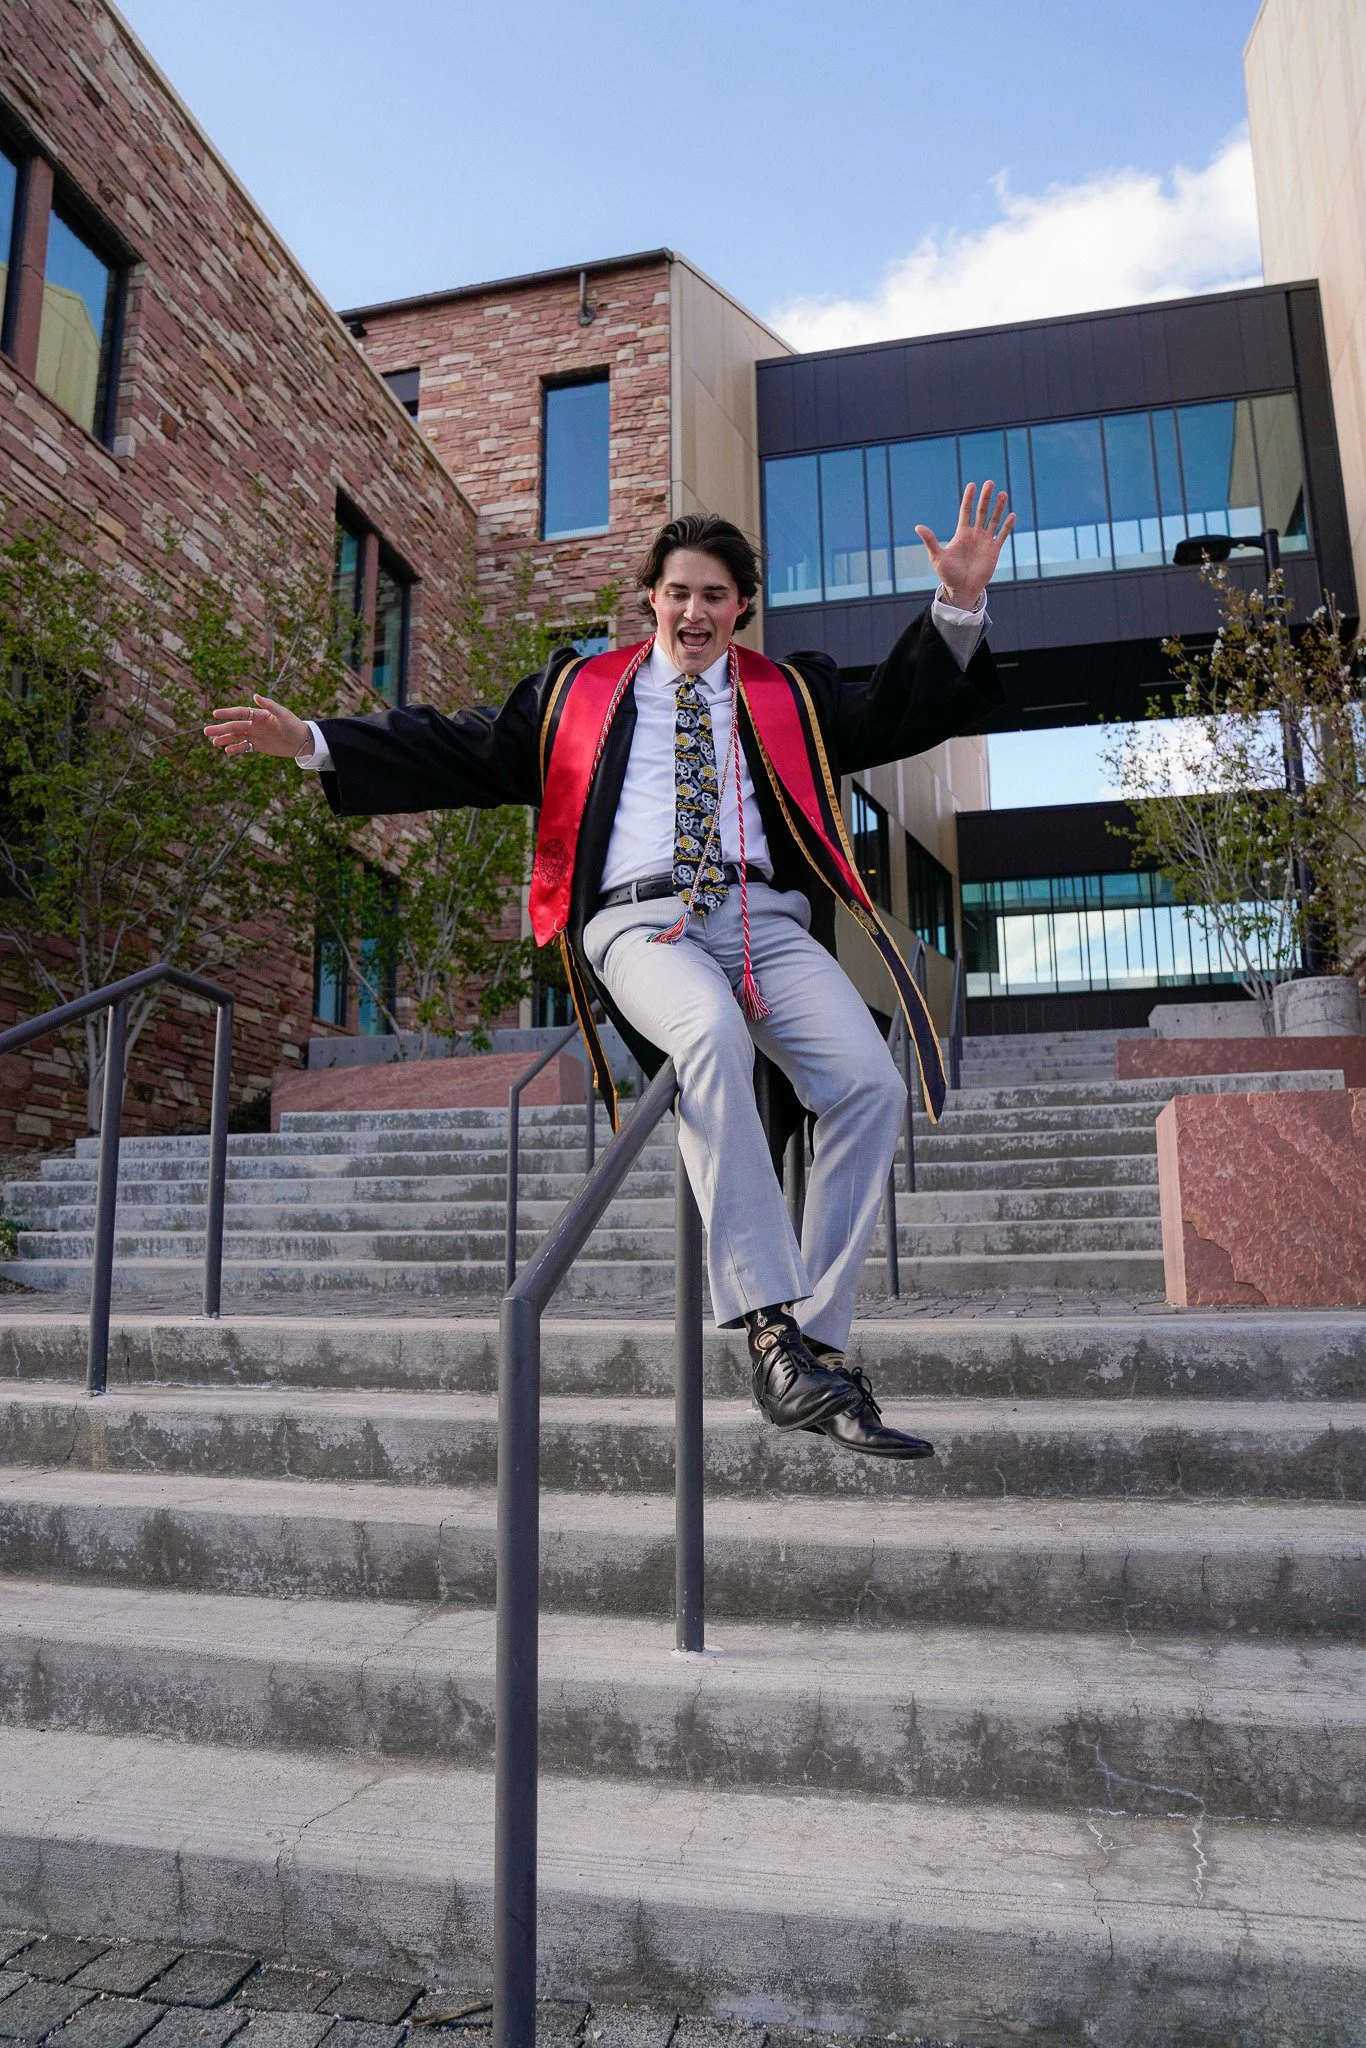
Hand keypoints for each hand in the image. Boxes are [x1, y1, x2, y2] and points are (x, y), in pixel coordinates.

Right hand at [204, 693, 311, 759]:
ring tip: (213, 742)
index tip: (215, 714)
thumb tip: (255, 696)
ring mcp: (256, 735)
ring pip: (237, 737)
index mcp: (259, 715)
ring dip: (225, 739)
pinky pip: (245, 747)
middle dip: (220, 729)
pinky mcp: (259, 746)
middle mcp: (255, 724)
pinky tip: (227, 750)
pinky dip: (236, 749)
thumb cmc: (294, 725)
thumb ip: (269, 705)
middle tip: (206, 732)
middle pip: (234, 726)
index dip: (227, 713)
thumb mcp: (283, 715)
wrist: (303, 742)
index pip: (239, 713)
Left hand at [916, 481, 1014, 609]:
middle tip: (990, 483)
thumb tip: (918, 527)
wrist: (961, 590)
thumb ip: (930, 541)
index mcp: (961, 534)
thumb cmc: (948, 574)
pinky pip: (1002, 536)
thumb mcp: (937, 557)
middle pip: (981, 512)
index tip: (972, 485)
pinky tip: (1012, 515)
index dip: (969, 499)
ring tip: (1003, 494)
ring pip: (993, 521)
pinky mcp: (994, 551)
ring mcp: (985, 542)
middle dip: (985, 498)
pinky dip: (1007, 526)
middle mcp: (974, 535)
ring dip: (998, 508)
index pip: (966, 511)